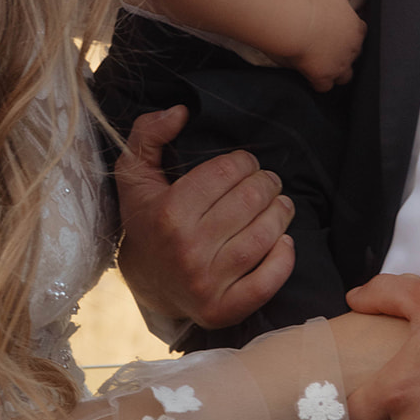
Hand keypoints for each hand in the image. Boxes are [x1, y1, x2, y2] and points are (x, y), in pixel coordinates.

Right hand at [114, 106, 295, 328]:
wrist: (148, 284)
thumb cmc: (147, 220)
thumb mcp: (135, 174)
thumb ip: (148, 133)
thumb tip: (181, 111)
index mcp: (169, 213)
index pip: (226, 172)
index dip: (244, 162)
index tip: (246, 164)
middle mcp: (188, 249)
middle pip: (250, 200)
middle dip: (266, 183)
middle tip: (268, 181)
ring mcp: (207, 283)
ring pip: (264, 235)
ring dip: (281, 213)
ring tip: (281, 204)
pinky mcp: (223, 309)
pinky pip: (268, 281)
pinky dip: (284, 258)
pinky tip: (285, 240)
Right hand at [294, 0, 367, 90]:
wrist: (295, 21)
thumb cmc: (314, 3)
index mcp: (356, 29)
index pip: (360, 34)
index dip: (350, 33)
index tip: (338, 31)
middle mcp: (352, 50)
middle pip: (354, 56)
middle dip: (345, 53)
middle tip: (329, 47)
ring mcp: (339, 65)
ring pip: (345, 76)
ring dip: (337, 72)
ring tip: (324, 67)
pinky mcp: (323, 76)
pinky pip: (325, 87)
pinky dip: (320, 83)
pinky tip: (312, 77)